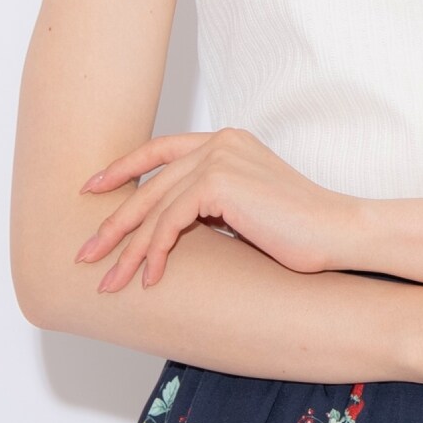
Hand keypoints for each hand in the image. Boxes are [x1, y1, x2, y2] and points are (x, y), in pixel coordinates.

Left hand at [73, 128, 360, 291]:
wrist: (336, 232)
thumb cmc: (299, 231)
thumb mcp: (245, 210)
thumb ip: (209, 205)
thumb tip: (169, 228)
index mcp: (226, 141)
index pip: (161, 149)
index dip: (122, 168)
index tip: (91, 189)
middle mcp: (220, 141)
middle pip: (149, 182)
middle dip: (113, 222)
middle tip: (85, 253)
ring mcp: (219, 158)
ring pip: (154, 206)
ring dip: (128, 249)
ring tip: (109, 281)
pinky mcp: (219, 182)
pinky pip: (170, 221)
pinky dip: (155, 252)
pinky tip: (150, 279)